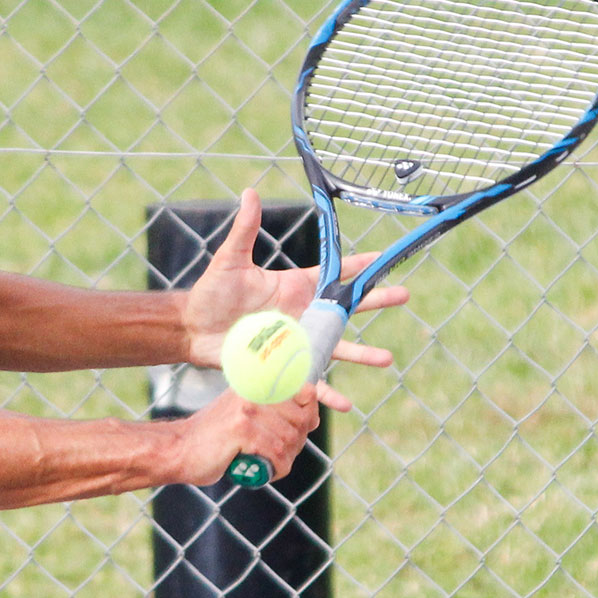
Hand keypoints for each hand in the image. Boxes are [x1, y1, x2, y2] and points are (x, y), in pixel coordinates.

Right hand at [172, 386, 320, 486]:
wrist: (178, 449)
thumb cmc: (214, 438)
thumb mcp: (243, 414)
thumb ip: (272, 411)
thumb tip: (312, 418)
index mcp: (257, 385)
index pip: (305, 391)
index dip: (309, 415)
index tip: (299, 431)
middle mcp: (254, 392)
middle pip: (302, 420)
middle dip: (298, 444)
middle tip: (281, 456)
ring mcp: (248, 410)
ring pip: (290, 439)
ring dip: (286, 459)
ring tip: (272, 466)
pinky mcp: (242, 430)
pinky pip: (276, 452)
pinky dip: (277, 468)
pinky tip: (266, 471)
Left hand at [180, 188, 409, 410]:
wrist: (193, 329)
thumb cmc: (211, 293)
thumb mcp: (230, 260)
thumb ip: (245, 230)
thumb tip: (250, 192)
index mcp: (296, 286)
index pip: (335, 273)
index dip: (360, 265)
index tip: (386, 256)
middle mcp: (303, 314)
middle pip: (347, 308)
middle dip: (376, 301)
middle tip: (404, 295)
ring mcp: (297, 341)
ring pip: (338, 348)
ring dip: (363, 354)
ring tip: (387, 359)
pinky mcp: (285, 364)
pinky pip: (311, 382)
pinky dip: (327, 395)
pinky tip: (347, 405)